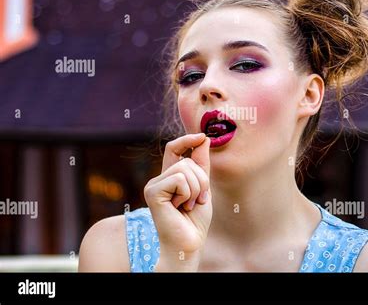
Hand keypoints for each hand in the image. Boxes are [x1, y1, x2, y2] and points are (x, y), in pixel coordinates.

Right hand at [144, 133, 211, 267]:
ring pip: (185, 168)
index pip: (174, 148)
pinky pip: (179, 179)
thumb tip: (203, 138)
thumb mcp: (203, 187)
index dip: (188, 140)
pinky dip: (188, 194)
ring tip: (189, 206)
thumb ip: (201, 164)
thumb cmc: (195, 220)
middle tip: (196, 201)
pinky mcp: (153, 192)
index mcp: (169, 177)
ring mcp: (153, 185)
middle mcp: (159, 179)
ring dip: (196, 189)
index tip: (203, 136)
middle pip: (187, 161)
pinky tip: (180, 208)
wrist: (189, 242)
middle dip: (202, 181)